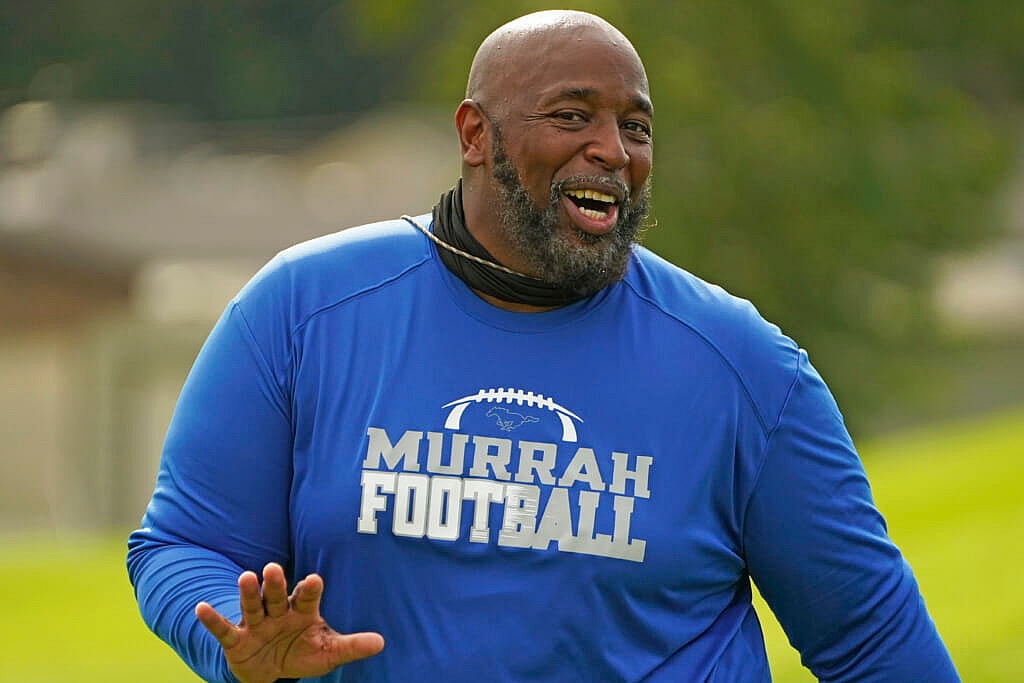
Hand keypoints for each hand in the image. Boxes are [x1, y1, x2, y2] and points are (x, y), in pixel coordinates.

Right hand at [195, 562, 383, 682]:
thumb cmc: (303, 653)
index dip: (310, 588)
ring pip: (252, 605)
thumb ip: (351, 646)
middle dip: (276, 584)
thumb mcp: (328, 652)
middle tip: (273, 568)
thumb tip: (381, 643)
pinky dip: (213, 620)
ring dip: (248, 593)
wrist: (273, 671)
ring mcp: (256, 624)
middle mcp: (278, 612)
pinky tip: (201, 607)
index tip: (315, 579)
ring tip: (245, 577)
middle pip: (277, 595)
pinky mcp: (237, 640)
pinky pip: (224, 629)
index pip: (307, 597)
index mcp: (302, 611)